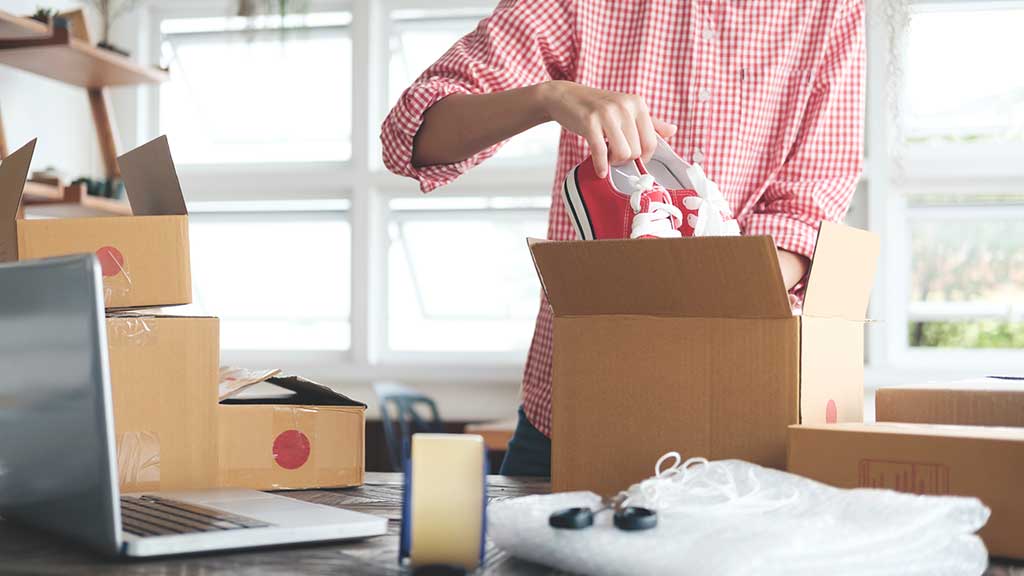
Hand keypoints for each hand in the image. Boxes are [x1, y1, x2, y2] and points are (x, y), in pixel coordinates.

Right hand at [537, 81, 676, 177]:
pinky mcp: (590, 122)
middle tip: (614, 155)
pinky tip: (599, 169)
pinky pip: (601, 152)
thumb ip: (650, 122)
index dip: (643, 157)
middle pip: (637, 150)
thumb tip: (673, 131)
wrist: (565, 97)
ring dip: (614, 162)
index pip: (652, 141)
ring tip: (607, 157)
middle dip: (625, 159)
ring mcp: (607, 113)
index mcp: (637, 104)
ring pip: (623, 153)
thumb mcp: (625, 110)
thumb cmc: (597, 107)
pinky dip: (601, 165)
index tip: (632, 158)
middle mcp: (625, 106)